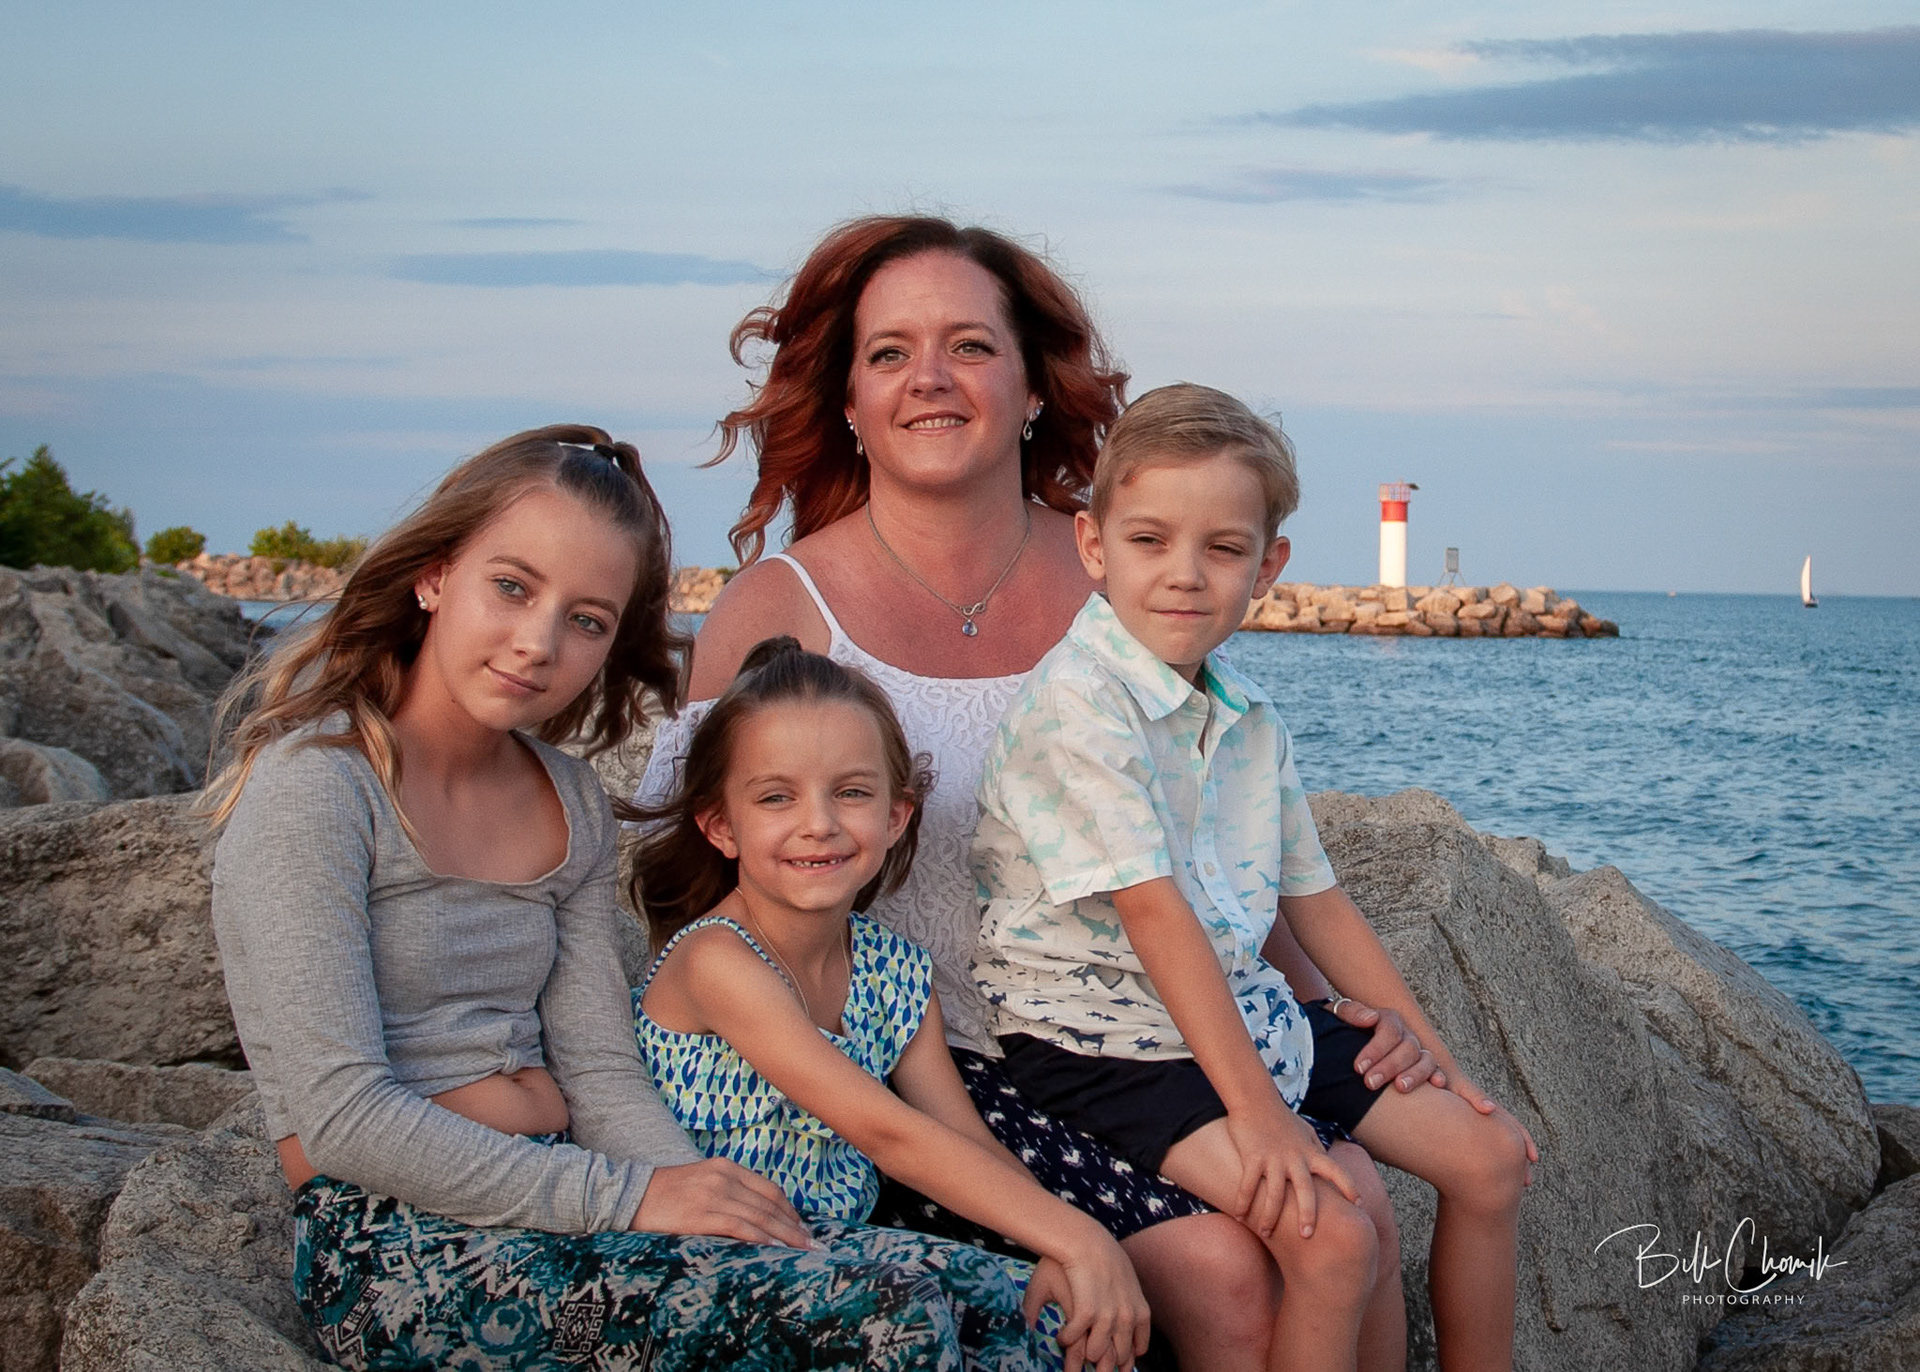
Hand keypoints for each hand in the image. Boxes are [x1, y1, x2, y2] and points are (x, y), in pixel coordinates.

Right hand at [631, 1158, 812, 1247]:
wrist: (628, 1195)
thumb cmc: (664, 1194)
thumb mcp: (701, 1182)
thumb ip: (727, 1193)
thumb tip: (754, 1218)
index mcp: (725, 1167)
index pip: (769, 1190)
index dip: (789, 1211)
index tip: (802, 1228)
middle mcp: (723, 1176)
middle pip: (770, 1204)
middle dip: (794, 1227)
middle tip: (812, 1246)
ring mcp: (712, 1194)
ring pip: (760, 1217)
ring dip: (785, 1236)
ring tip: (801, 1252)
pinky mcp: (700, 1213)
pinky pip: (738, 1227)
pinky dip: (760, 1238)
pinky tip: (774, 1249)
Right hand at [1023, 1228, 1150, 1371]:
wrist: (1086, 1238)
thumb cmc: (1100, 1255)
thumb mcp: (1126, 1279)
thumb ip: (1129, 1301)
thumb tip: (1127, 1319)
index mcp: (1139, 1311)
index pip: (1137, 1348)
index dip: (1126, 1358)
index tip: (1115, 1361)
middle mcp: (1127, 1318)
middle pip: (1118, 1357)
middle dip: (1104, 1364)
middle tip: (1092, 1364)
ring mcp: (1108, 1317)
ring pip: (1095, 1354)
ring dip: (1082, 1353)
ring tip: (1072, 1350)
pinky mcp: (1087, 1312)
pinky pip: (1073, 1339)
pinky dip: (1065, 1339)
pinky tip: (1059, 1335)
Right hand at [1227, 1104, 1358, 1239]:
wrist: (1255, 1099)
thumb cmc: (1281, 1116)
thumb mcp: (1305, 1130)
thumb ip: (1316, 1148)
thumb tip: (1326, 1160)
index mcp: (1310, 1152)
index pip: (1336, 1170)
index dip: (1349, 1186)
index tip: (1360, 1204)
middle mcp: (1295, 1158)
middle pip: (1306, 1190)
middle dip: (1307, 1214)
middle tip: (1307, 1235)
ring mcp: (1273, 1158)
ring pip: (1275, 1194)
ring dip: (1270, 1217)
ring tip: (1267, 1234)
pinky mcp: (1253, 1157)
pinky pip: (1248, 1185)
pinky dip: (1243, 1202)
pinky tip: (1240, 1216)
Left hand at [1339, 1000, 1443, 1093]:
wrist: (1343, 1040)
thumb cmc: (1339, 1028)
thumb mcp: (1338, 1015)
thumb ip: (1351, 1012)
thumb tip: (1371, 1018)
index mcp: (1388, 1019)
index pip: (1389, 1031)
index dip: (1375, 1049)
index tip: (1358, 1067)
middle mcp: (1406, 1034)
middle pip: (1408, 1047)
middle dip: (1389, 1067)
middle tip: (1369, 1083)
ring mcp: (1417, 1051)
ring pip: (1425, 1059)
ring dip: (1415, 1074)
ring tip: (1400, 1088)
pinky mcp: (1423, 1068)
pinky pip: (1436, 1070)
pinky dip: (1438, 1076)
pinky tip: (1437, 1085)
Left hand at [1442, 1068, 1540, 1185]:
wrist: (1432, 1072)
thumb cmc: (1447, 1078)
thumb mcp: (1461, 1088)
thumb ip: (1475, 1097)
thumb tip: (1489, 1109)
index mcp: (1490, 1108)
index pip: (1514, 1126)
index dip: (1525, 1142)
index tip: (1534, 1159)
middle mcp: (1487, 1115)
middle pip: (1509, 1139)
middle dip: (1519, 1160)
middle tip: (1526, 1182)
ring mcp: (1476, 1121)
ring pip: (1495, 1146)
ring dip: (1503, 1163)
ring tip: (1510, 1184)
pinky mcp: (1463, 1127)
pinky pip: (1478, 1146)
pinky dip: (1485, 1159)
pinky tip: (1482, 1173)